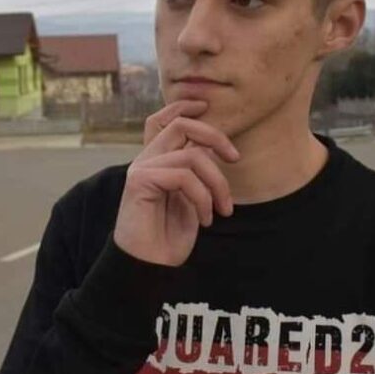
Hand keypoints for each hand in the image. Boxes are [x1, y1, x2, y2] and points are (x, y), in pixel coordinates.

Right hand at [113, 99, 239, 266]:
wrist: (149, 267)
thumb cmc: (169, 237)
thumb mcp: (192, 198)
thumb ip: (196, 172)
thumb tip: (211, 149)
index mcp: (157, 161)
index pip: (163, 119)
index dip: (184, 106)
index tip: (207, 106)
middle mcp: (146, 160)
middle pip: (181, 125)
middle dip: (215, 135)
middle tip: (235, 158)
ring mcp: (140, 169)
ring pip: (192, 156)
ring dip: (217, 184)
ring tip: (222, 210)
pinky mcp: (139, 181)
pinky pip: (184, 176)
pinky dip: (203, 198)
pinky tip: (205, 220)